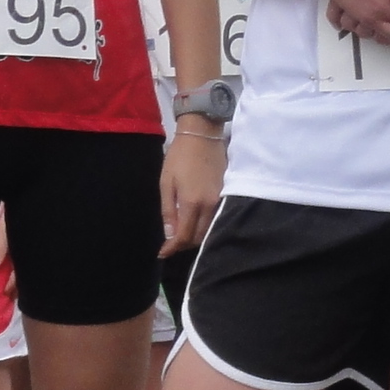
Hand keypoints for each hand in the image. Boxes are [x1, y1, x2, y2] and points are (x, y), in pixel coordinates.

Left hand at [159, 129, 225, 254]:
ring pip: (209, 230)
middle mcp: (209, 206)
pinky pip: (216, 219)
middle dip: (184, 244)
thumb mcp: (166, 182)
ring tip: (182, 233)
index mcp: (192, 203)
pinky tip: (195, 222)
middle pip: (199, 237)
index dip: (173, 247)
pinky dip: (205, 226)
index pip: (184, 236)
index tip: (163, 253)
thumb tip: (170, 235)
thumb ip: (168, 210)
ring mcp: (221, 201)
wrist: (202, 135)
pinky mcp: (226, 195)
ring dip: (195, 236)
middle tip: (171, 243)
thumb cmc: (179, 157)